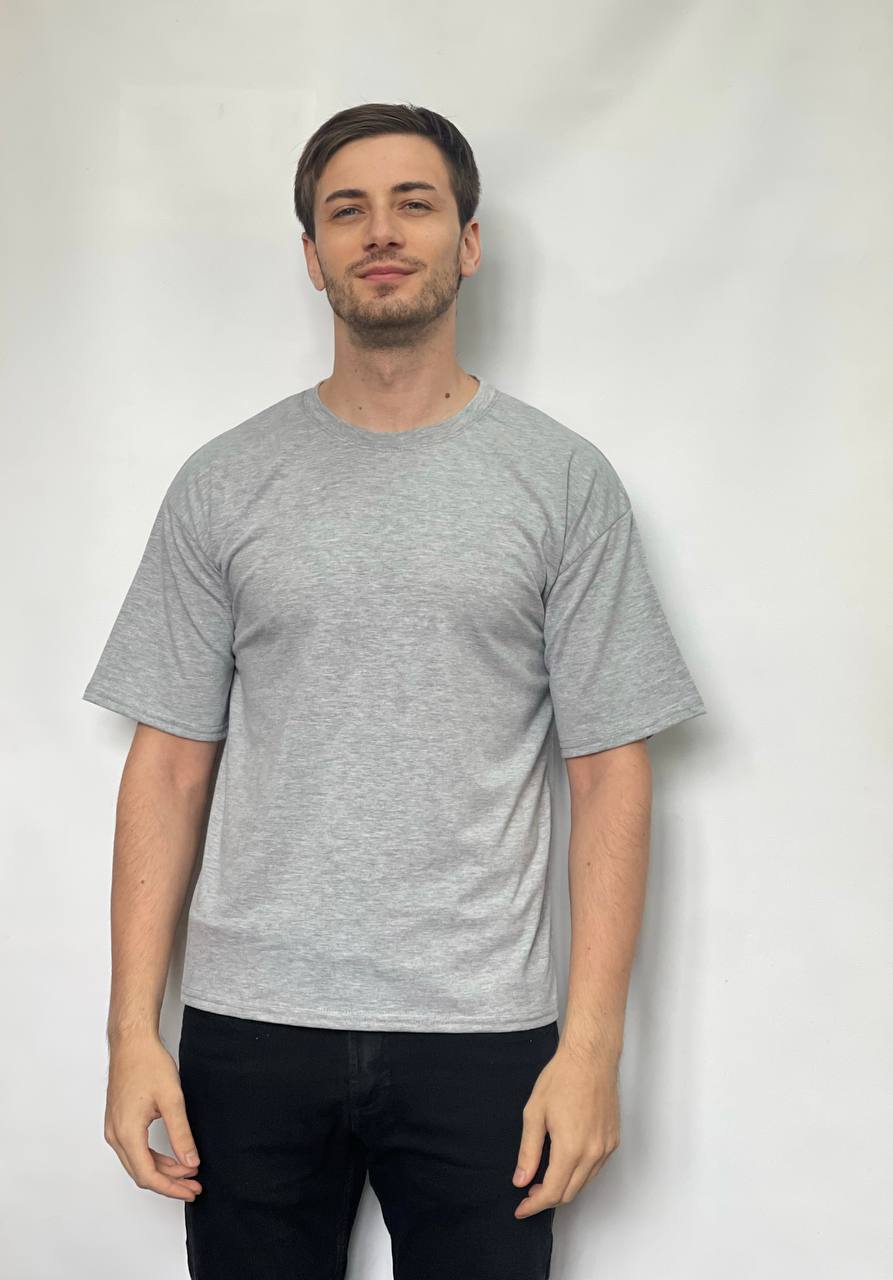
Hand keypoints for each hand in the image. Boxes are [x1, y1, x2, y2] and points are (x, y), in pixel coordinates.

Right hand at [104, 1032, 202, 1201]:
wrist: (131, 1042)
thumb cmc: (148, 1064)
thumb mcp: (172, 1100)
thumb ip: (181, 1134)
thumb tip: (191, 1162)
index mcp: (127, 1132)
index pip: (148, 1175)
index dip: (171, 1187)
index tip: (191, 1190)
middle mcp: (115, 1135)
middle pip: (141, 1173)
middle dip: (169, 1183)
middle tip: (194, 1187)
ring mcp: (114, 1129)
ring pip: (138, 1162)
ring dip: (163, 1170)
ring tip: (188, 1172)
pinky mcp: (118, 1122)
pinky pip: (134, 1150)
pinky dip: (153, 1157)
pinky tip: (172, 1157)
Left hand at [512, 1040, 619, 1217]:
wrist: (590, 1057)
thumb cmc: (562, 1078)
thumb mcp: (534, 1113)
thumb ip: (528, 1151)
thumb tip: (521, 1180)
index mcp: (571, 1148)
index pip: (553, 1192)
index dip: (534, 1205)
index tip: (521, 1208)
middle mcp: (593, 1153)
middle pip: (569, 1193)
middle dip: (547, 1198)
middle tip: (528, 1192)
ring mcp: (606, 1147)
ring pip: (584, 1182)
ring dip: (564, 1187)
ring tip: (543, 1178)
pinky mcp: (613, 1139)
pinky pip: (595, 1168)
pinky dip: (579, 1173)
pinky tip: (564, 1162)